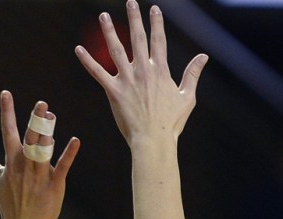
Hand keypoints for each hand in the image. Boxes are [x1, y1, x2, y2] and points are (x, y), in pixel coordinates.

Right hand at [0, 91, 80, 218]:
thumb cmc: (9, 203)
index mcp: (11, 162)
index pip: (8, 132)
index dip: (7, 112)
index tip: (6, 93)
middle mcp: (25, 166)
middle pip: (30, 139)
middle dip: (35, 121)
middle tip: (41, 103)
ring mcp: (40, 176)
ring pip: (44, 150)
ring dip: (48, 133)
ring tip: (51, 115)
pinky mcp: (55, 185)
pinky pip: (63, 167)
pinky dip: (69, 154)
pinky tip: (75, 140)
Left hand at [75, 1, 206, 147]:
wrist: (153, 140)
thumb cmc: (171, 123)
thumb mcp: (187, 97)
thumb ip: (192, 74)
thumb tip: (204, 56)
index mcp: (160, 70)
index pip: (158, 40)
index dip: (156, 23)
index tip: (154, 9)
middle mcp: (143, 71)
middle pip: (137, 38)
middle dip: (134, 18)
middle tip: (130, 2)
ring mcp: (127, 80)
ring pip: (116, 49)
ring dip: (109, 31)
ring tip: (103, 16)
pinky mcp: (113, 92)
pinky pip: (98, 73)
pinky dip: (88, 61)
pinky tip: (79, 49)